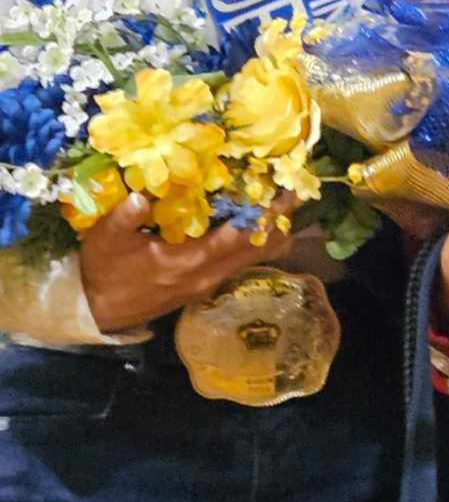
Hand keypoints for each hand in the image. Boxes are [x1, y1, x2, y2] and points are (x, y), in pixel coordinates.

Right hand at [79, 194, 292, 332]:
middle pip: (257, 249)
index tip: (287, 193)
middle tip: (297, 192)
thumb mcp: (106, 238)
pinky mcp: (204, 286)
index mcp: (188, 261)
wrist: (98, 309)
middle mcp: (207, 274)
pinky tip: (256, 224)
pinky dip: (253, 244)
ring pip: (252, 259)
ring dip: (270, 234)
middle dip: (279, 222)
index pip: (239, 237)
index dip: (266, 216)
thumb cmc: (103, 270)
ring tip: (284, 204)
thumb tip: (142, 193)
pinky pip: (239, 263)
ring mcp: (208, 283)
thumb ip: (125, 215)